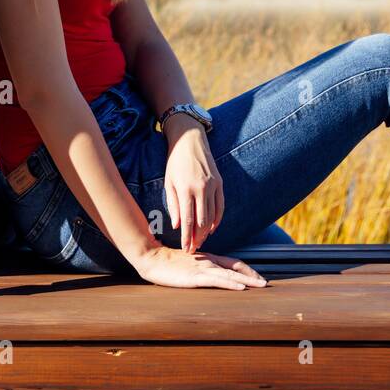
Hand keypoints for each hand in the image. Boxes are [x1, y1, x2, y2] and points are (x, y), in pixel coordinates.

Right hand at [132, 244, 267, 289]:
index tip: (258, 277)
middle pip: (236, 267)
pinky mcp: (195, 276)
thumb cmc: (168, 262)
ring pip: (230, 274)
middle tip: (265, 283)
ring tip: (260, 285)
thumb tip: (211, 273)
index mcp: (208, 257)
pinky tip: (240, 287)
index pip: (233, 262)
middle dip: (252, 275)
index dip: (247, 269)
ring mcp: (202, 268)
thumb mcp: (188, 263)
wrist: (152, 258)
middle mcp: (208, 261)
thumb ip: (200, 266)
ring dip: (247, 280)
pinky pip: (217, 280)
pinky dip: (231, 283)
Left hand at [163, 117, 221, 251]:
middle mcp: (201, 188)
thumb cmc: (175, 162)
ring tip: (200, 241)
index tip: (186, 249)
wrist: (190, 140)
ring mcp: (213, 185)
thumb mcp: (169, 182)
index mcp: (186, 189)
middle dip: (198, 238)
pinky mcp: (220, 183)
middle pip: (202, 221)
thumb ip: (173, 205)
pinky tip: (211, 228)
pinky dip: (217, 219)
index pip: (188, 220)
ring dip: (207, 231)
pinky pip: (221, 206)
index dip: (187, 237)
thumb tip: (178, 226)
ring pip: (212, 215)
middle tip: (193, 249)